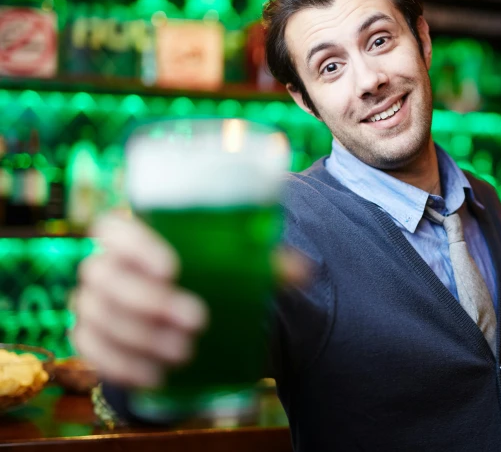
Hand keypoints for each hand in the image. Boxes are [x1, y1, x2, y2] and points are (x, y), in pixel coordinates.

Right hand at [71, 212, 311, 388]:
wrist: (186, 311)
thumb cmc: (209, 277)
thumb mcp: (236, 266)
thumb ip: (266, 263)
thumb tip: (304, 271)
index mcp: (132, 237)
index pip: (113, 229)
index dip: (135, 246)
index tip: (172, 269)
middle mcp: (104, 267)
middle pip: (105, 278)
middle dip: (148, 301)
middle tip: (197, 319)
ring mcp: (93, 305)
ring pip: (97, 317)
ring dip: (139, 337)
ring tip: (185, 351)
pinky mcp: (94, 339)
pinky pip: (93, 352)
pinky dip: (121, 365)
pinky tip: (156, 375)